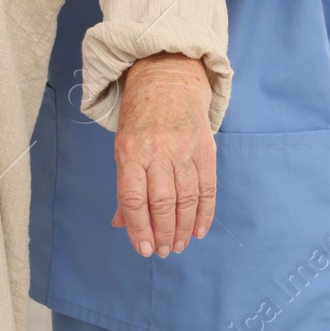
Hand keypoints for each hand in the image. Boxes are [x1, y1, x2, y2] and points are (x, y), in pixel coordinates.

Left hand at [111, 54, 216, 258]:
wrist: (168, 78)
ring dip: (184, 228)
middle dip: (163, 233)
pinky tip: (199, 231)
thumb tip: (122, 224)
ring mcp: (184, 150)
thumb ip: (125, 186)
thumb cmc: (140, 117)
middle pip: (162, 203)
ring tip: (179, 245)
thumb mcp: (122, 147)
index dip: (139, 228)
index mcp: (131, 151)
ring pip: (186, 199)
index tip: (144, 249)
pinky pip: (207, 188)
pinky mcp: (206, 149)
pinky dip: (205, 213)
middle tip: (164, 252)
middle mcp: (158, 151)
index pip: (134, 198)